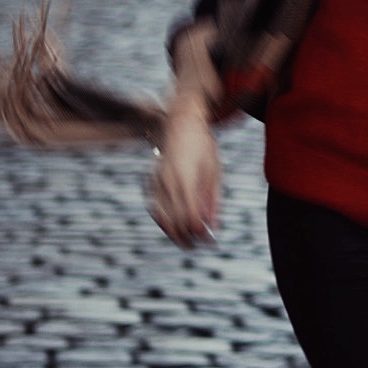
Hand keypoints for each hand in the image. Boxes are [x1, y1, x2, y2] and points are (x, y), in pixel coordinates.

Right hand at [150, 105, 220, 246]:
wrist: (180, 122)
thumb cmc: (203, 146)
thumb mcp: (215, 171)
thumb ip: (213, 201)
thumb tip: (212, 228)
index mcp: (186, 178)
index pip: (190, 217)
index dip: (200, 233)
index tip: (211, 241)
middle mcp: (168, 182)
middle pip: (174, 221)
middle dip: (188, 238)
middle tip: (201, 244)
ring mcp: (157, 181)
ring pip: (161, 217)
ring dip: (174, 233)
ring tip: (188, 242)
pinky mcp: (151, 181)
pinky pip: (155, 207)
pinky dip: (164, 221)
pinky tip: (175, 227)